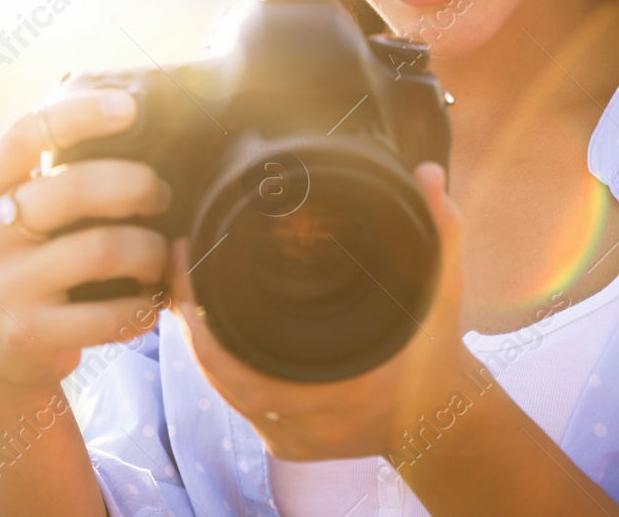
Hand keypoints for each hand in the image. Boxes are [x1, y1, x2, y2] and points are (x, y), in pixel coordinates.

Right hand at [0, 88, 173, 395]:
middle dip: (138, 186)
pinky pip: (110, 312)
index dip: (80, 114)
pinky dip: (144, 303)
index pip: (27, 133)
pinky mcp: (32, 333)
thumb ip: (52, 169)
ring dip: (150, 251)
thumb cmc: (31, 256)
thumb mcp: (18, 208)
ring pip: (102, 249)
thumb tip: (132, 110)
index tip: (130, 108)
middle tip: (162, 195)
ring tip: (161, 254)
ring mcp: (6, 286)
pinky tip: (150, 299)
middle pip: (76, 189)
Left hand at [167, 161, 467, 461]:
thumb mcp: (442, 290)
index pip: (241, 360)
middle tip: (176, 263)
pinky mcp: (288, 444)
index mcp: (346, 386)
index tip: (187, 255)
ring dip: (198, 340)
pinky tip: (203, 326)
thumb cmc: (435, 351)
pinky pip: (236, 404)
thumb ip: (438, 231)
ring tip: (182, 285)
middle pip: (219, 374)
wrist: (442, 421)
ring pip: (222, 391)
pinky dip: (216, 365)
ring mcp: (296, 439)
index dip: (201, 312)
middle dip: (189, 318)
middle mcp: (314, 422)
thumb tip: (428, 174)